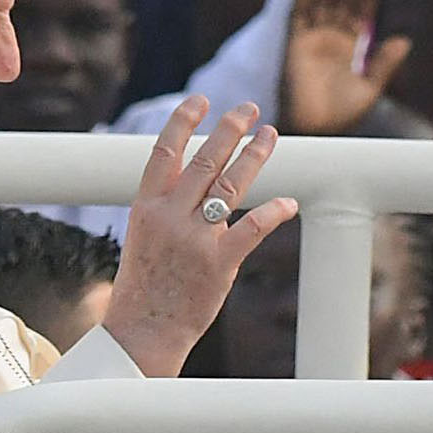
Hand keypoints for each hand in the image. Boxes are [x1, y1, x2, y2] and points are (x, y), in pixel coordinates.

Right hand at [103, 97, 297, 376]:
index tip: (201, 101)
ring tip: (270, 134)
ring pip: (230, 185)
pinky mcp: (219, 264)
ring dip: (254, 156)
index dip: (183, 122)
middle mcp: (169, 217)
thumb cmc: (145, 286)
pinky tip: (289, 202)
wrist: (143, 331)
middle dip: (229, 129)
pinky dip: (273, 212)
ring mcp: (195, 239)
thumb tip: (193, 178)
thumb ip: (166, 206)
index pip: (164, 152)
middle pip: (204, 160)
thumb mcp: (143, 237)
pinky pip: (252, 228)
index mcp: (145, 207)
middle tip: (248, 108)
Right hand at [281, 0, 409, 135]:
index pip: (361, 12)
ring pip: (321, 2)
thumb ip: (385, 64)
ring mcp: (311, 39)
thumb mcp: (370, 88)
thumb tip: (405, 40)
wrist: (315, 130)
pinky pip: (297, 16)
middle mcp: (330, 37)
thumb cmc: (341, 115)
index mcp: (348, 46)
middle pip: (341, 0)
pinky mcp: (294, 45)